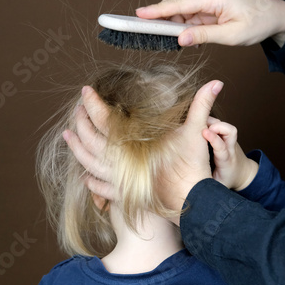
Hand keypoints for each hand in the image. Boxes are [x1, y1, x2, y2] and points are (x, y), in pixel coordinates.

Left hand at [65, 81, 223, 225]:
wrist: (193, 202)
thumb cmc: (192, 168)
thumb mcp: (196, 132)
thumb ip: (202, 105)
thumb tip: (216, 82)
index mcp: (130, 143)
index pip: (103, 118)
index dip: (92, 103)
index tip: (85, 90)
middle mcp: (119, 162)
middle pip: (89, 139)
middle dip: (80, 122)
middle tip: (77, 110)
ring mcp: (118, 180)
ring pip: (88, 163)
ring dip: (76, 148)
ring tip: (67, 136)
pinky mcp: (124, 195)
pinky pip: (101, 189)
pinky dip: (92, 183)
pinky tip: (85, 178)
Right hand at [136, 0, 284, 47]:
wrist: (275, 16)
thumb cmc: (258, 23)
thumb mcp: (231, 35)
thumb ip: (204, 36)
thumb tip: (180, 39)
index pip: (178, 2)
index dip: (157, 10)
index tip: (139, 15)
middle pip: (176, 0)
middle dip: (161, 15)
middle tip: (149, 31)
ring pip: (181, 7)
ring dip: (174, 22)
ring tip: (172, 39)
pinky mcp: (211, 5)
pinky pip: (191, 13)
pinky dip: (184, 24)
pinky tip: (187, 36)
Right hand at [202, 118, 258, 190]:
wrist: (242, 172)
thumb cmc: (227, 179)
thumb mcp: (218, 186)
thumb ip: (207, 184)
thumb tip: (190, 185)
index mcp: (226, 161)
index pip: (222, 147)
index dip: (214, 138)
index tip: (204, 132)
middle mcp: (230, 148)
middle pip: (230, 131)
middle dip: (216, 125)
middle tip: (199, 125)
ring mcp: (230, 140)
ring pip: (224, 125)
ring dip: (210, 121)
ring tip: (196, 124)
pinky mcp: (226, 135)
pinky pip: (219, 124)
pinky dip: (208, 121)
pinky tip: (198, 124)